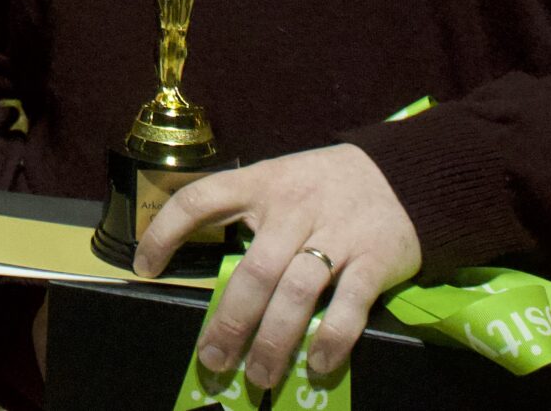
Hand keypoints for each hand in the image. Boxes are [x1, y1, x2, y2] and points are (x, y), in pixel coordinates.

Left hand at [133, 144, 419, 390]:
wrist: (405, 174)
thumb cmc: (326, 185)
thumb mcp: (280, 181)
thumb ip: (249, 216)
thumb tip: (213, 276)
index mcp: (261, 183)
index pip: (200, 199)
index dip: (165, 231)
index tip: (144, 267)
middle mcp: (294, 209)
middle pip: (255, 270)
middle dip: (230, 321)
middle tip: (213, 359)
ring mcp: (337, 234)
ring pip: (297, 292)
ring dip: (274, 340)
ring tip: (258, 374)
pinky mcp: (375, 259)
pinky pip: (350, 305)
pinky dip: (332, 337)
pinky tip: (317, 364)